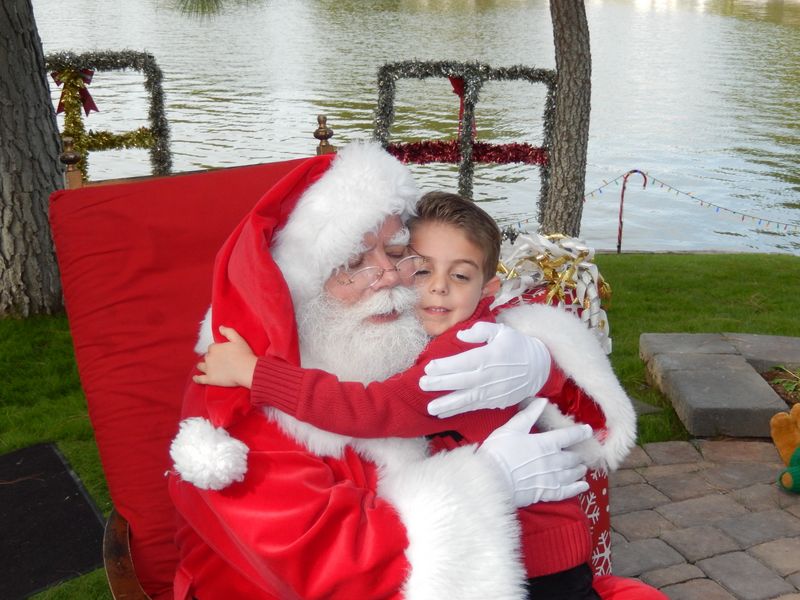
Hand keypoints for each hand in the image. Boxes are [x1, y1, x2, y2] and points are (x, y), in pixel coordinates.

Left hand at [192, 326, 256, 387]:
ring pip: (201, 366)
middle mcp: (209, 358)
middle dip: (211, 358)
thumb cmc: (244, 354)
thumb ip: (228, 332)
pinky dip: (196, 378)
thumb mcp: (238, 339)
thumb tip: (220, 327)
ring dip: (203, 366)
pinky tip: (196, 378)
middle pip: (207, 356)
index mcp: (214, 348)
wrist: (246, 370)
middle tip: (219, 361)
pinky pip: (199, 379)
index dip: (217, 350)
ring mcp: (208, 369)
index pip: (212, 348)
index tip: (223, 353)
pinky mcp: (210, 379)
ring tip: (207, 367)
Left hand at [421, 322, 550, 417]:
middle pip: (461, 381)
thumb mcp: (501, 331)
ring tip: (430, 408)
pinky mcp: (494, 402)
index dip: (445, 366)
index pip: (463, 362)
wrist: (539, 367)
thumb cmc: (517, 346)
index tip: (429, 367)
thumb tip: (461, 335)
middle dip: (440, 384)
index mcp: (489, 356)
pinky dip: (458, 411)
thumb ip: (480, 331)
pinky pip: (474, 407)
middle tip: (422, 384)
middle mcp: (489, 376)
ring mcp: (492, 391)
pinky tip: (443, 414)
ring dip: (447, 404)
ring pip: (466, 399)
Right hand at [478, 398, 591, 506]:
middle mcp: (553, 461)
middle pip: (572, 457)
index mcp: (545, 443)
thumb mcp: (512, 428)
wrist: (493, 479)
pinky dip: (577, 489)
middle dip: (579, 455)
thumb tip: (542, 400)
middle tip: (583, 454)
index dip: (580, 432)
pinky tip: (583, 487)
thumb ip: (529, 415)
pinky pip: (567, 492)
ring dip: (579, 470)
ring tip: (583, 468)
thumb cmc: (500, 451)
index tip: (589, 430)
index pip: (568, 436)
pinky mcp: (546, 493)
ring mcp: (551, 478)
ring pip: (572, 474)